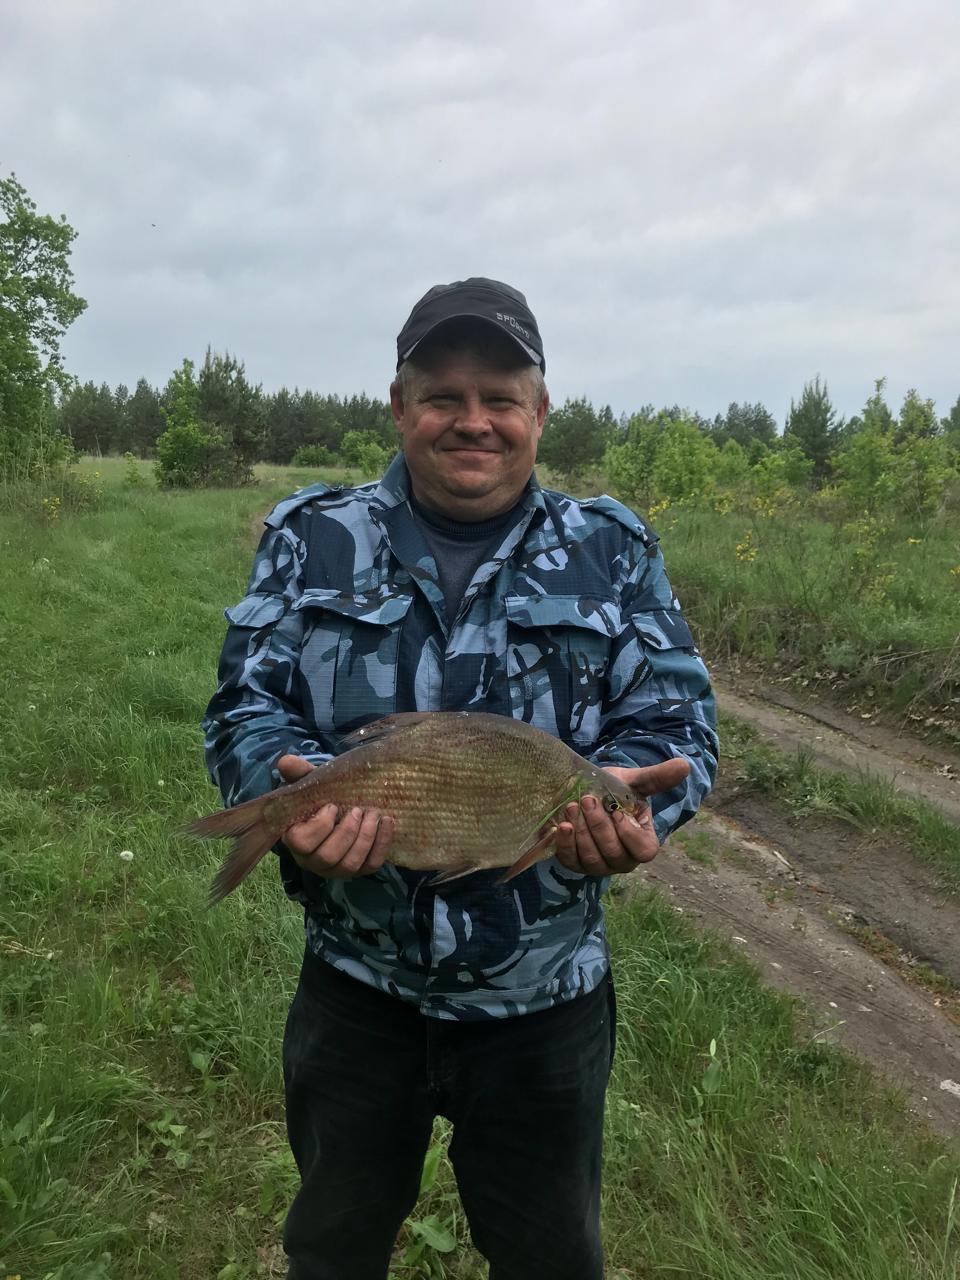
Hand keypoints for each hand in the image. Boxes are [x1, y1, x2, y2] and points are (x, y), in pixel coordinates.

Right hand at [276, 754, 393, 877]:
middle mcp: (314, 861)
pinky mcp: (360, 870)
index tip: (332, 806)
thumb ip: (299, 774)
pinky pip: (371, 865)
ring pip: (350, 865)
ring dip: (365, 838)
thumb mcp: (311, 784)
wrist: (345, 807)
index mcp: (297, 840)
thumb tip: (285, 761)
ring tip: (374, 814)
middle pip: (328, 857)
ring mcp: (338, 869)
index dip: (319, 826)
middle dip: (347, 832)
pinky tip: (387, 822)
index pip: (301, 843)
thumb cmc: (323, 798)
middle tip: (358, 810)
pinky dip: (381, 844)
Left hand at [553, 757, 690, 876]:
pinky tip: (561, 825)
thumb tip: (684, 765)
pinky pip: (571, 861)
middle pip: (613, 853)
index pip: (644, 851)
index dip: (629, 834)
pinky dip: (565, 843)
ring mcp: (599, 865)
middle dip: (599, 826)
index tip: (617, 811)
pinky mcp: (576, 864)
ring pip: (591, 858)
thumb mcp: (634, 782)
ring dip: (581, 832)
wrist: (586, 794)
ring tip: (573, 807)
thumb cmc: (615, 791)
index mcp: (643, 843)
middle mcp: (623, 860)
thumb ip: (657, 778)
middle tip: (587, 800)